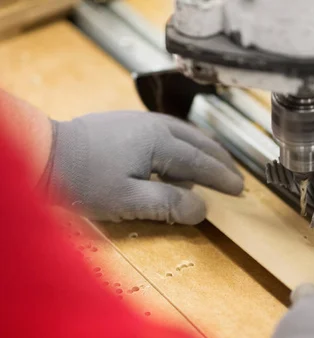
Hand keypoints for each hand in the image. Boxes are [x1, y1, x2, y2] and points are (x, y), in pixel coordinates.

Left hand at [43, 111, 242, 224]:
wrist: (43, 152)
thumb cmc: (83, 179)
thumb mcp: (128, 200)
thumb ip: (169, 204)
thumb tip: (202, 209)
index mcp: (159, 141)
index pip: (200, 162)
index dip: (221, 177)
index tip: (239, 189)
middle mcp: (155, 125)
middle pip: (198, 142)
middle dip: (220, 160)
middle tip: (235, 176)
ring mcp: (140, 121)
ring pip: (184, 133)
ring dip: (204, 150)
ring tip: (215, 166)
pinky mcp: (127, 123)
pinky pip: (168, 132)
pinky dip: (184, 145)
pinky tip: (179, 157)